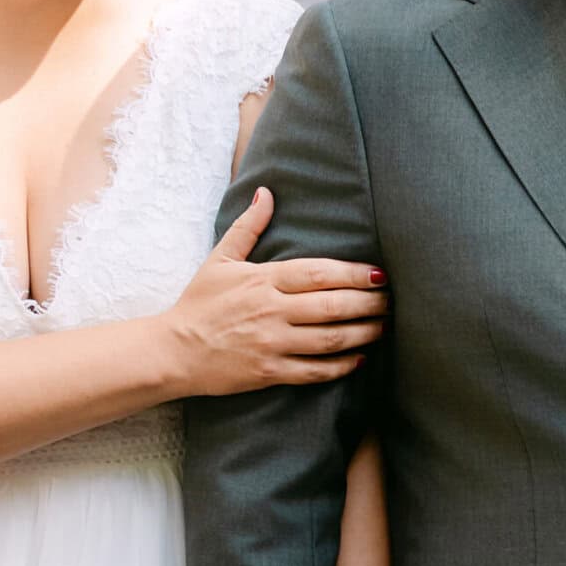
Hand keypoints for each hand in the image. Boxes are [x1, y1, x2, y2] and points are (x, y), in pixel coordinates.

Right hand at [168, 187, 388, 395]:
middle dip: (369, 303)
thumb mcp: (220, 259)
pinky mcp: (269, 372)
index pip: (319, 273)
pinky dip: (340, 366)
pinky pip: (313, 371)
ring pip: (329, 339)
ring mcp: (272, 343)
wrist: (173, 351)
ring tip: (384, 327)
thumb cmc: (199, 302)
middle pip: (333, 306)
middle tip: (392, 301)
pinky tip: (359, 360)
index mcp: (264, 280)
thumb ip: (248, 226)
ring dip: (363, 333)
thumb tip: (265, 192)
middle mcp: (272, 310)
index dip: (354, 274)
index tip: (380, 274)